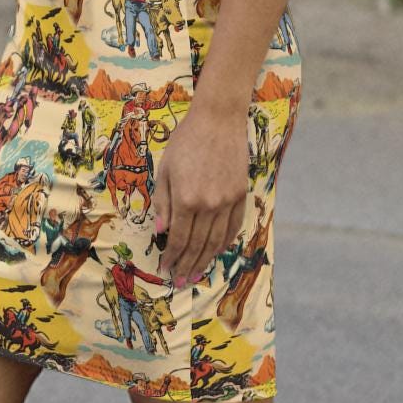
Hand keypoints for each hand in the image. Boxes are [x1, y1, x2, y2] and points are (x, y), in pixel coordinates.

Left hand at [151, 105, 248, 289]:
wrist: (218, 120)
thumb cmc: (186, 141)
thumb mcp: (165, 170)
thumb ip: (163, 203)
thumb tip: (161, 232)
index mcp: (186, 200)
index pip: (178, 238)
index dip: (171, 257)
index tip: (166, 270)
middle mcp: (209, 205)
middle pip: (197, 245)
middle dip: (187, 265)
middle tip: (181, 282)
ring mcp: (228, 202)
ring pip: (216, 241)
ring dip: (205, 260)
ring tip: (197, 274)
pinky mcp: (241, 195)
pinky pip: (233, 227)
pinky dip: (224, 243)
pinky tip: (216, 252)